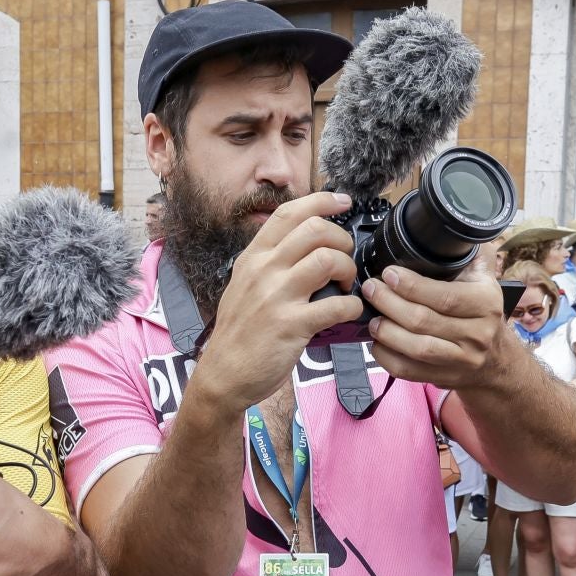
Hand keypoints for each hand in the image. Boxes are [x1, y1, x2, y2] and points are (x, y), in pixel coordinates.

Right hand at [192, 191, 363, 411]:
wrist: (223, 375)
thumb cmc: (239, 333)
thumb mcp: (243, 286)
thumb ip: (269, 264)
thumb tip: (303, 246)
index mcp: (253, 258)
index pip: (288, 213)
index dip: (321, 201)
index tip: (342, 202)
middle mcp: (264, 271)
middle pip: (315, 229)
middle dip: (342, 240)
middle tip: (345, 259)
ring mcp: (277, 297)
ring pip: (328, 259)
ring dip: (348, 269)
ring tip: (346, 285)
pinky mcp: (292, 325)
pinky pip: (336, 305)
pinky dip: (352, 306)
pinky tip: (348, 311)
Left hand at [361, 246, 519, 392]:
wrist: (497, 361)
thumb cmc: (484, 314)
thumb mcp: (487, 280)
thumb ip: (473, 255)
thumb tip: (457, 226)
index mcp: (485, 304)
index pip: (444, 296)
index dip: (412, 286)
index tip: (389, 274)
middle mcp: (476, 334)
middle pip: (424, 321)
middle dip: (390, 303)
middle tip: (371, 290)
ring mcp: (461, 359)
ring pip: (416, 348)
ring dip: (387, 332)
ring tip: (372, 317)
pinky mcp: (445, 377)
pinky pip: (410, 371)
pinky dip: (388, 358)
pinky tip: (377, 343)